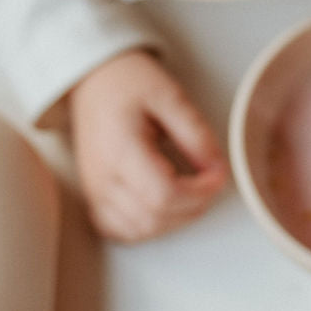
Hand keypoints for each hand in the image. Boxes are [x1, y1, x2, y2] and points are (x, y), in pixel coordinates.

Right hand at [67, 49, 227, 241]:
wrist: (93, 80)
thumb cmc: (128, 81)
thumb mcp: (169, 95)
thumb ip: (195, 133)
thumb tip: (217, 168)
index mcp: (121, 149)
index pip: (164, 195)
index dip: (199, 192)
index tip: (217, 174)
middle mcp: (102, 177)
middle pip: (153, 218)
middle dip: (192, 207)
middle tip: (209, 181)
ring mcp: (94, 190)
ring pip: (139, 230)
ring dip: (173, 220)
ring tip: (190, 191)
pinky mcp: (93, 195)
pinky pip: (118, 230)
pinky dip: (146, 226)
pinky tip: (163, 205)